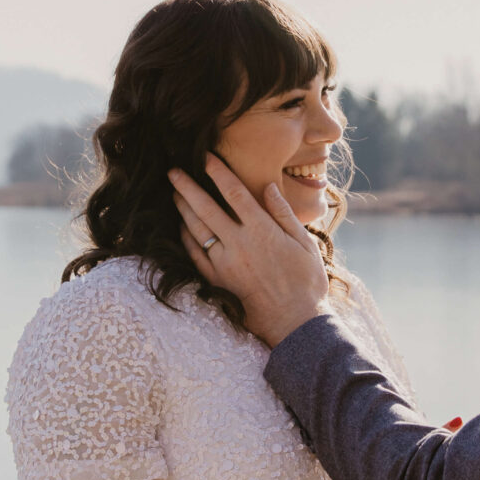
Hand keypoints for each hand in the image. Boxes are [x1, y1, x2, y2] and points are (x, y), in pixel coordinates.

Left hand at [168, 155, 331, 346]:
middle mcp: (239, 244)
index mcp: (262, 230)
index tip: (206, 157)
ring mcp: (225, 263)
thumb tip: (268, 188)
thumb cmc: (306, 281)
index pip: (234, 192)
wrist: (295, 322)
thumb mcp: (304, 243)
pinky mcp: (218, 281)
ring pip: (196, 230)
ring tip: (174, 194)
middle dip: (187, 186)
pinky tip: (181, 228)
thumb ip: (284, 214)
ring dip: (183, 209)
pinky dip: (185, 239)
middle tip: (173, 171)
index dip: (218, 171)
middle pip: (206, 207)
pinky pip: (195, 255)